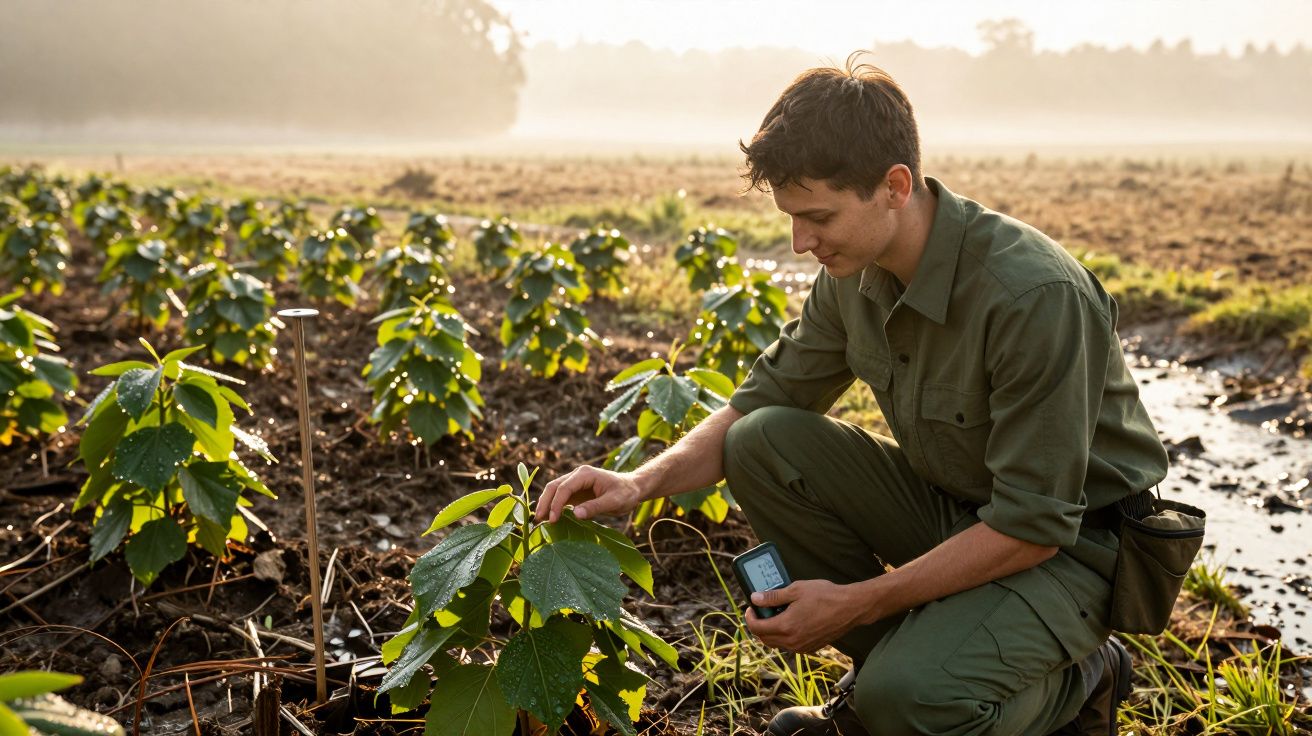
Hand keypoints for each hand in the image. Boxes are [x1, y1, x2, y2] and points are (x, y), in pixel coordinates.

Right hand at [535, 465, 644, 522]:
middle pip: (554, 486)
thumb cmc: (626, 493)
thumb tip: (576, 514)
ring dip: (546, 504)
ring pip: (554, 491)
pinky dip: (553, 507)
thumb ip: (595, 507)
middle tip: (538, 520)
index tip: (553, 519)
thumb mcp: (614, 501)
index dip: (556, 503)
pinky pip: (561, 498)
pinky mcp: (576, 492)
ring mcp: (575, 483)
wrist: (632, 488)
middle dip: (545, 502)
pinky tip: (549, 518)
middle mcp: (577, 475)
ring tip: (540, 520)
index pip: (564, 487)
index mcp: (585, 474)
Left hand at [744, 579, 871, 653]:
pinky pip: (791, 645)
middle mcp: (793, 642)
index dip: (750, 618)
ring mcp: (803, 647)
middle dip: (759, 625)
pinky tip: (791, 621)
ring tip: (776, 614)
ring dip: (772, 631)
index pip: (757, 628)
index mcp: (786, 627)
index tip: (751, 608)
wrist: (850, 608)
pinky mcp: (811, 648)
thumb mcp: (796, 590)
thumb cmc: (825, 596)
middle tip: (761, 611)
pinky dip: (785, 635)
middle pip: (765, 639)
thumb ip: (773, 597)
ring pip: (778, 643)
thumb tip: (755, 598)